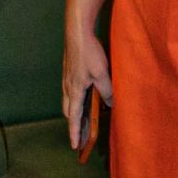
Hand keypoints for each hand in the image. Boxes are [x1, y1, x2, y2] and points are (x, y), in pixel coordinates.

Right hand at [63, 26, 112, 150]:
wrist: (77, 32)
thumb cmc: (89, 53)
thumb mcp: (102, 74)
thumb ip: (106, 91)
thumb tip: (110, 104)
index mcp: (74, 91)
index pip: (74, 118)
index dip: (75, 133)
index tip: (75, 146)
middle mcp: (68, 87)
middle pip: (69, 112)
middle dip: (74, 125)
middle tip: (81, 136)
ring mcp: (67, 79)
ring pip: (69, 102)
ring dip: (75, 113)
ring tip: (83, 121)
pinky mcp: (69, 71)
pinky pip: (71, 92)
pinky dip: (76, 101)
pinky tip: (85, 99)